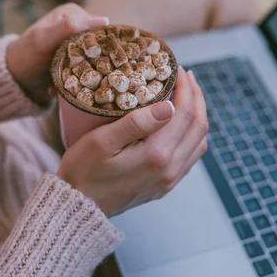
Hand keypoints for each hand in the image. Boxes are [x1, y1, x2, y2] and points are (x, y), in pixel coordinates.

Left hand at [6, 3, 108, 103]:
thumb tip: (104, 19)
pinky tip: (67, 83)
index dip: (100, 46)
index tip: (91, 62)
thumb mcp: (45, 40)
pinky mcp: (77, 59)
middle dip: (91, 62)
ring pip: (95, 59)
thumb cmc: (26, 55)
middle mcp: (78, 26)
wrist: (14, 77)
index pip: (99, 29)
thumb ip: (69, 27)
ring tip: (69, 79)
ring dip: (84, 73)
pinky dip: (79, 78)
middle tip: (78, 74)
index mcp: (73, 13)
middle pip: (99, 45)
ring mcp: (78, 43)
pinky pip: (87, 69)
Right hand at [57, 68, 208, 216]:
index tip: (178, 69)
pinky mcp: (164, 186)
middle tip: (187, 77)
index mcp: (156, 155)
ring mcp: (169, 180)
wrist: (78, 207)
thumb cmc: (83, 171)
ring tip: (187, 96)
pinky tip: (180, 124)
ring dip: (197, 116)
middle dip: (196, 97)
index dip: (186, 88)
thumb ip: (136, 123)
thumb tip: (168, 106)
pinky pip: (190, 157)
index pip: (184, 113)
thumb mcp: (101, 141)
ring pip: (199, 142)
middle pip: (198, 127)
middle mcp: (170, 170)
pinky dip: (192, 135)